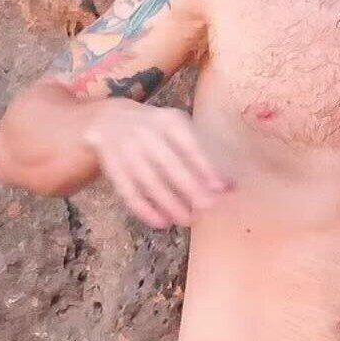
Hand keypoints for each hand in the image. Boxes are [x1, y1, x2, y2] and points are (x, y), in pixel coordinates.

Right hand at [82, 100, 232, 228]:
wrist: (107, 119)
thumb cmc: (156, 130)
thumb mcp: (178, 132)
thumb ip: (203, 157)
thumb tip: (232, 187)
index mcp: (169, 122)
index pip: (190, 146)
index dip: (205, 167)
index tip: (220, 188)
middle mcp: (146, 133)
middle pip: (169, 164)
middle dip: (189, 188)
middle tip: (206, 207)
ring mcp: (126, 150)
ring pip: (149, 180)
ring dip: (168, 203)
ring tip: (186, 220)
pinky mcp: (112, 167)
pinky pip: (128, 191)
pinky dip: (144, 209)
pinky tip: (160, 222)